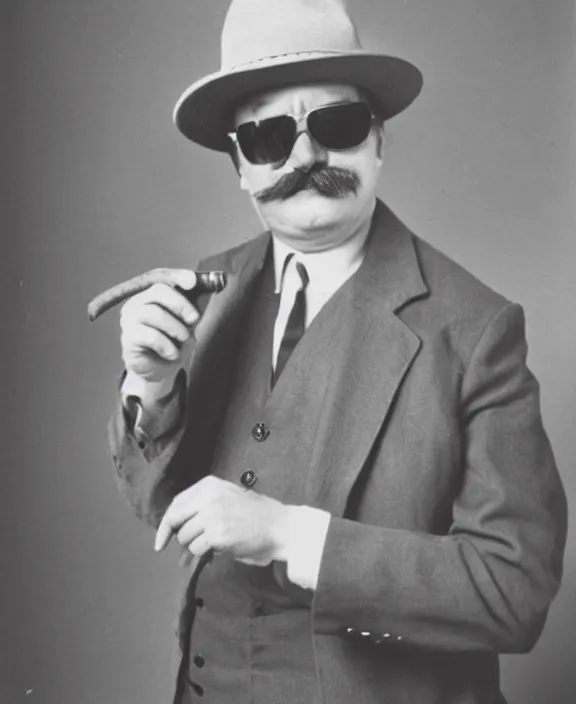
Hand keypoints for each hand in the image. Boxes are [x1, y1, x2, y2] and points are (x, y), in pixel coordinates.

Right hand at [120, 270, 198, 382]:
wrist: (160, 370)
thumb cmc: (173, 343)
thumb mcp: (187, 323)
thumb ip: (194, 307)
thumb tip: (209, 291)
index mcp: (151, 295)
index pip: (161, 277)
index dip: (177, 276)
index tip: (193, 281)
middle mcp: (137, 303)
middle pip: (157, 291)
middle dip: (181, 304)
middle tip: (194, 319)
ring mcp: (129, 320)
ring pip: (155, 314)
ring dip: (176, 328)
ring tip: (183, 340)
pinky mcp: (128, 338)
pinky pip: (150, 336)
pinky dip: (167, 346)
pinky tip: (171, 353)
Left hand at [154, 476, 290, 565]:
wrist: (278, 525)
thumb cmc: (254, 513)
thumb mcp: (227, 496)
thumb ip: (203, 504)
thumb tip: (177, 525)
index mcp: (209, 485)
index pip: (177, 504)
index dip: (165, 523)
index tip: (160, 539)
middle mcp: (208, 497)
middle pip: (176, 519)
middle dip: (173, 536)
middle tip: (174, 547)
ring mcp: (212, 516)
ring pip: (185, 537)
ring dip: (195, 545)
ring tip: (212, 543)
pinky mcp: (217, 535)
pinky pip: (197, 549)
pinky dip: (203, 554)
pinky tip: (218, 549)